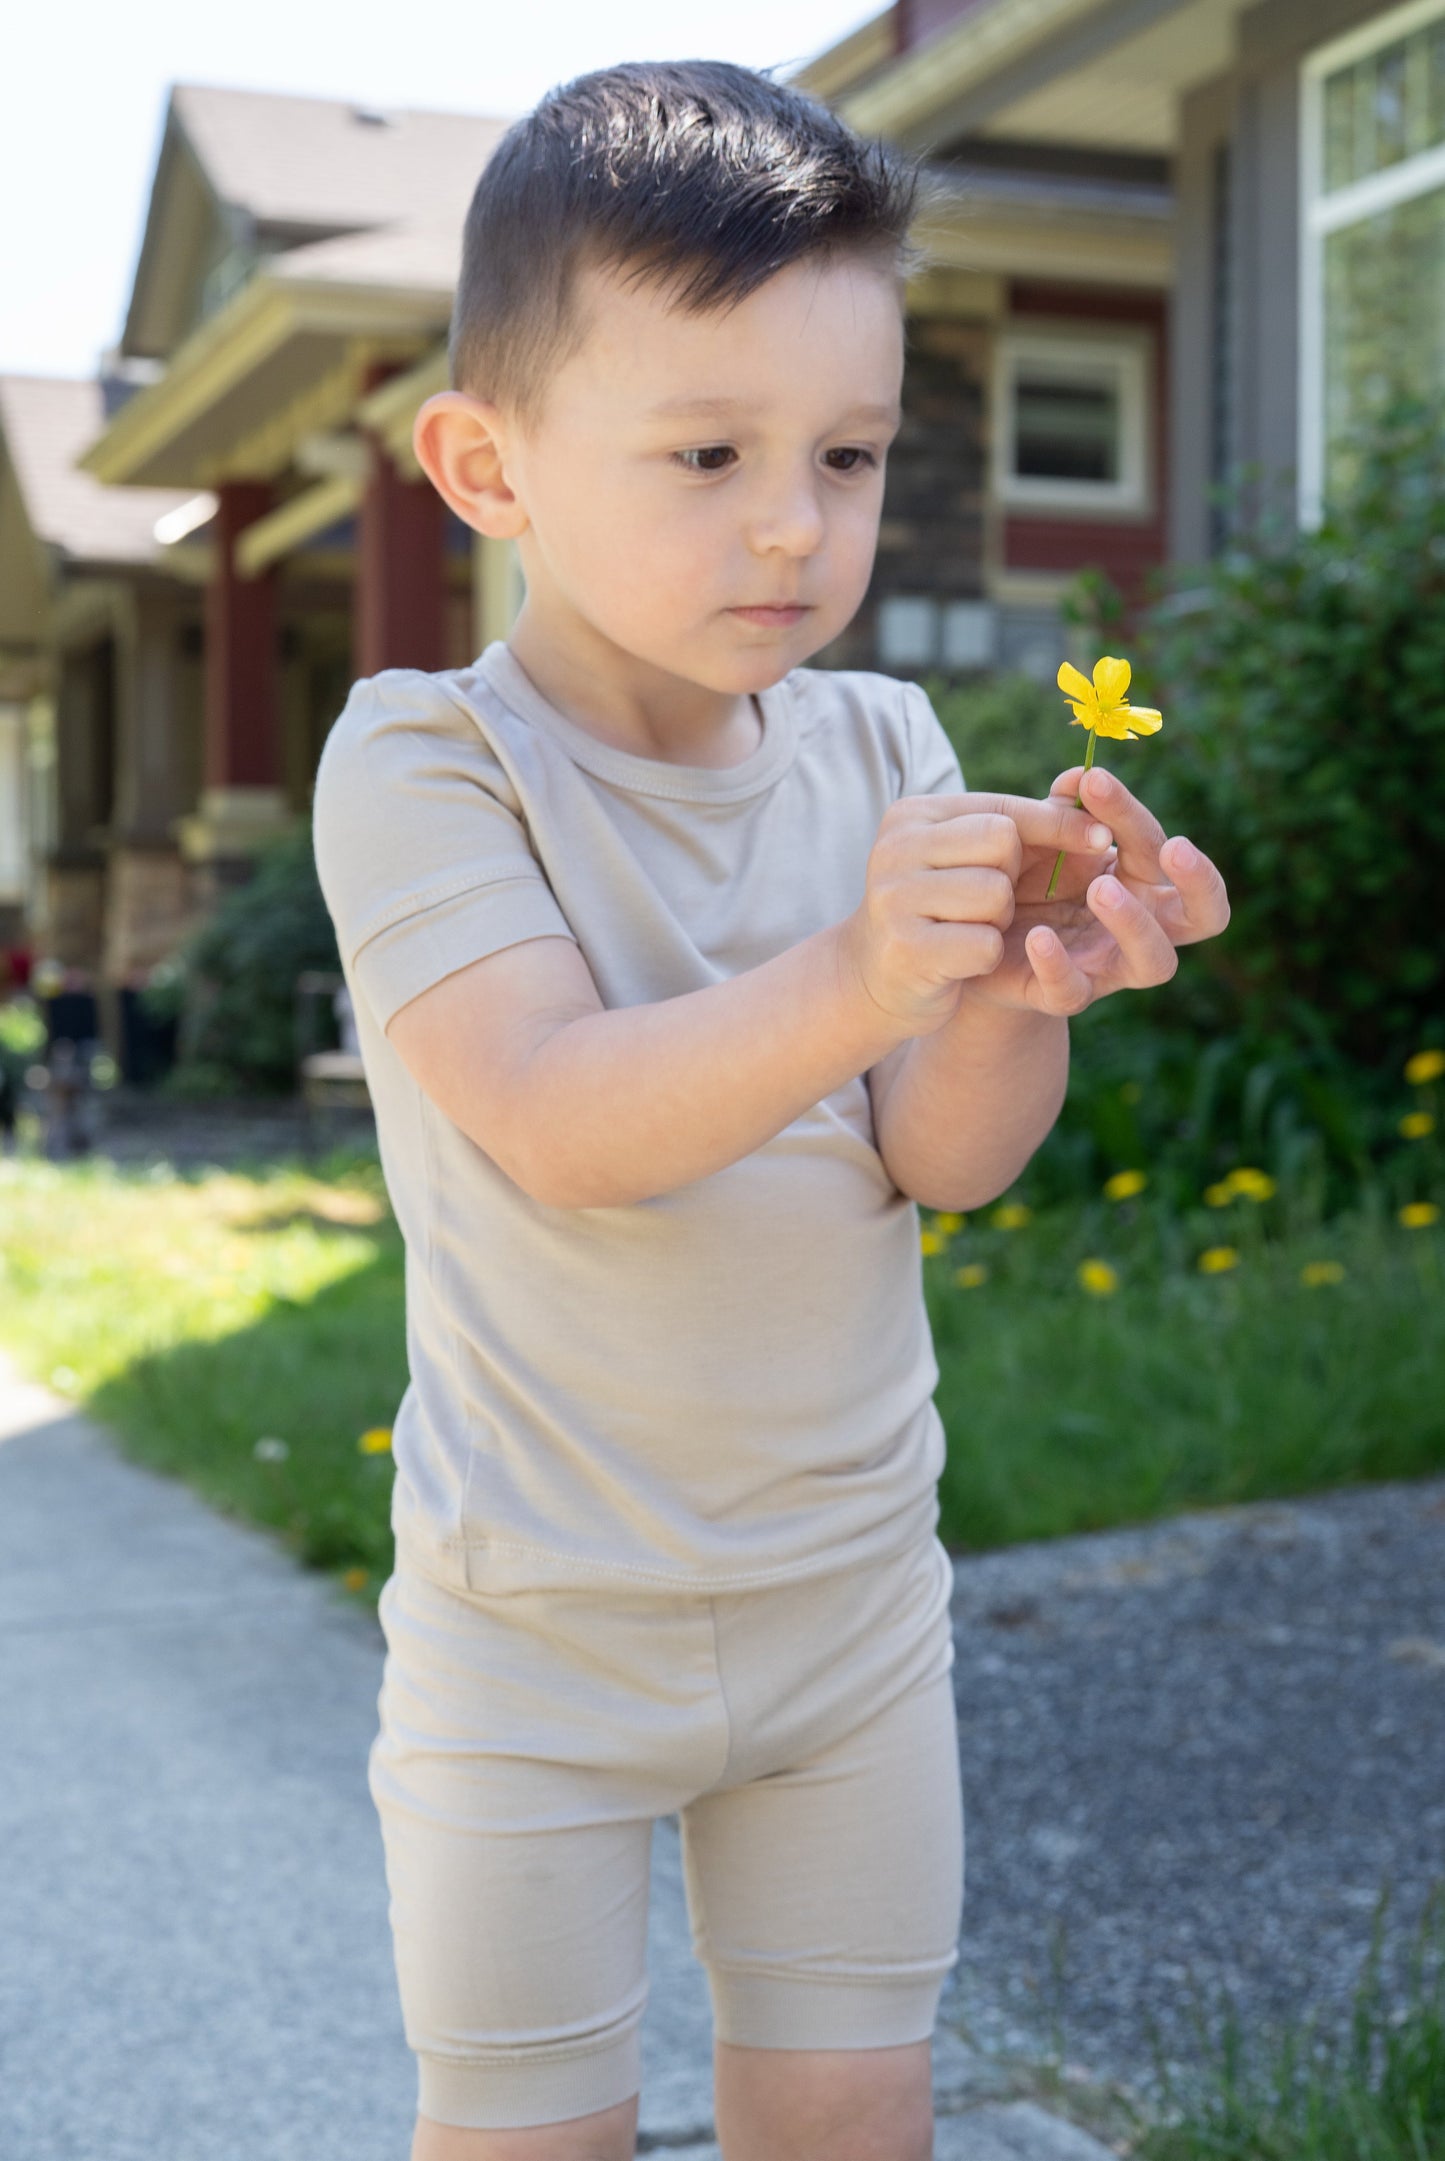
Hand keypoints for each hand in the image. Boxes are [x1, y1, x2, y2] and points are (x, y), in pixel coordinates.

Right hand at [839, 790, 1116, 1033]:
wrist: (873, 978)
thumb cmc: (936, 910)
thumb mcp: (966, 859)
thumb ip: (1020, 827)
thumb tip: (1084, 791)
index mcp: (913, 815)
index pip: (1002, 808)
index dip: (1057, 823)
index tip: (1102, 837)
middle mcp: (896, 848)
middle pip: (1002, 843)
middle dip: (1011, 878)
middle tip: (984, 903)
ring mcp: (896, 898)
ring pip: (996, 895)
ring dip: (998, 921)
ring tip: (966, 929)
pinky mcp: (907, 949)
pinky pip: (985, 944)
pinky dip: (986, 957)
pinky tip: (958, 961)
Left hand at [956, 763, 1230, 1017]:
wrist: (976, 936)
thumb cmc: (1026, 881)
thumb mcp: (1040, 839)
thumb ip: (1059, 812)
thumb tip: (1076, 776)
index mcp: (1140, 882)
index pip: (1156, 846)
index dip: (1130, 813)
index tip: (1094, 781)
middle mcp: (1142, 927)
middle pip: (1204, 915)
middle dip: (1198, 881)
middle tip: (1173, 847)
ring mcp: (1109, 967)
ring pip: (1156, 961)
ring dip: (1135, 922)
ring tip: (1100, 889)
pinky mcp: (1063, 995)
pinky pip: (1074, 991)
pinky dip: (1058, 964)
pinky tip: (1038, 936)